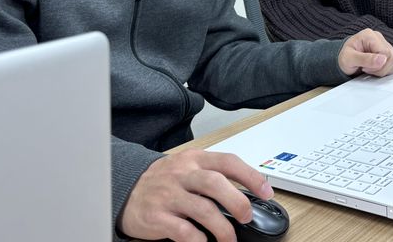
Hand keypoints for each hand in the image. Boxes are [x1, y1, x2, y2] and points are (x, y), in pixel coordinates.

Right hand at [118, 148, 272, 241]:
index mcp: (195, 159)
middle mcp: (182, 174)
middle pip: (215, 183)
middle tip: (247, 216)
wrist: (127, 189)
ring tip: (229, 239)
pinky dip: (198, 239)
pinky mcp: (156, 216)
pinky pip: (182, 230)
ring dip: (222, 228)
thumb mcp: (189, 168)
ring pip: (202, 209)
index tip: (266, 192)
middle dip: (237, 202)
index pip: (228, 162)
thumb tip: (248, 192)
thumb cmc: (165, 180)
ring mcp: (168, 195)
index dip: (251, 176)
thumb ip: (213, 175)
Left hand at [338, 28, 392, 76]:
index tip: (365, 68)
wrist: (344, 60)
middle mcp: (379, 38)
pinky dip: (387, 70)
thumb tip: (382, 60)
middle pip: (392, 57)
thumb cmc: (344, 57)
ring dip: (384, 70)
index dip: (378, 65)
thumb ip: (365, 59)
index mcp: (369, 35)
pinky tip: (376, 68)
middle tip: (366, 69)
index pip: (386, 52)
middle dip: (380, 69)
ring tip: (370, 68)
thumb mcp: (349, 59)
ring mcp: (385, 45)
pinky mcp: (388, 53)